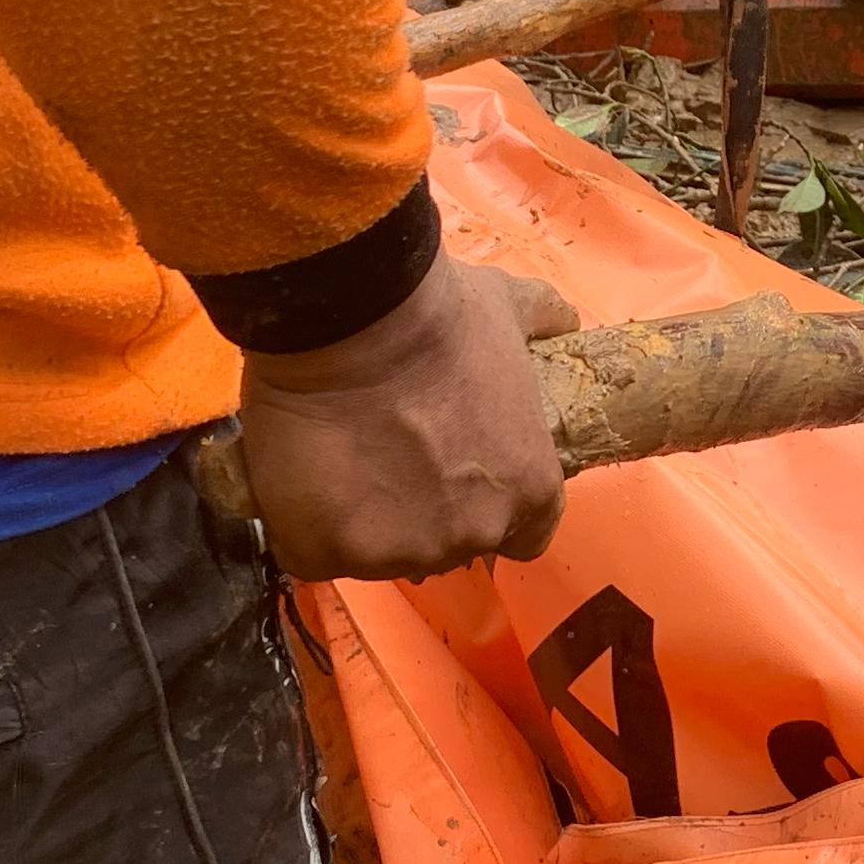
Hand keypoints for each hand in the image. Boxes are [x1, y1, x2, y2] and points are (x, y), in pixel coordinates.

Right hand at [243, 250, 575, 582]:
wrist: (351, 320)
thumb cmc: (437, 318)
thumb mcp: (509, 310)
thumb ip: (542, 321)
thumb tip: (561, 319)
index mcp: (529, 491)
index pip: (524, 533)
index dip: (487, 504)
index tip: (454, 473)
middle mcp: (472, 534)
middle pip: (447, 544)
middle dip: (422, 510)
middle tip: (387, 455)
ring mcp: (399, 551)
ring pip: (378, 552)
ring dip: (361, 519)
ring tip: (340, 459)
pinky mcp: (328, 553)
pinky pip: (315, 553)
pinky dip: (304, 523)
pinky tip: (302, 475)